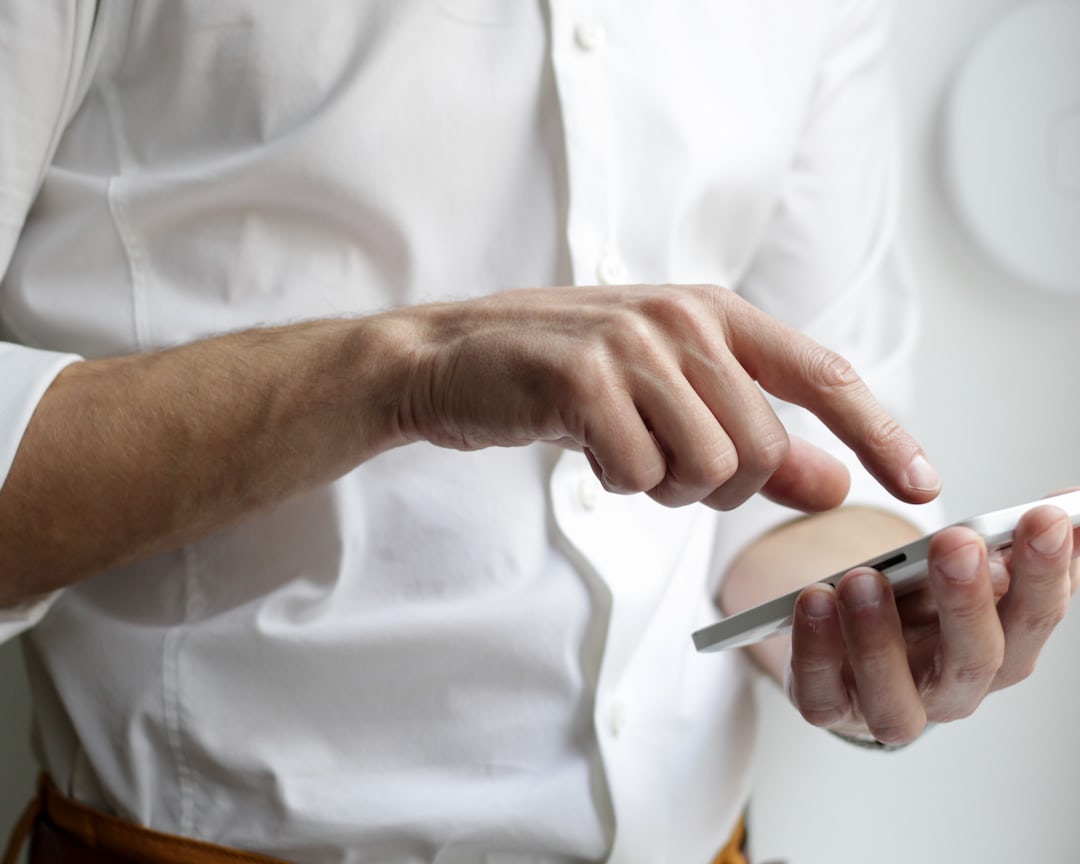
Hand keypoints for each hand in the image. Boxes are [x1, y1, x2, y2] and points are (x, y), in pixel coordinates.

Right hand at [399, 284, 939, 511]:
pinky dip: (617, 483)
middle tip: (661, 464)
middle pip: (761, 449)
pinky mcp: (582, 378)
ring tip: (620, 449)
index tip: (921, 485)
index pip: (823, 376)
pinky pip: (639, 474)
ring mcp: (632, 344)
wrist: (451, 359)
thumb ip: (755, 437)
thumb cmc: (563, 377)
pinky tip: (584, 446)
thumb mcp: (668, 398)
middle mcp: (683, 318)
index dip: (880, 433)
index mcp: (714, 312)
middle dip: (719, 485)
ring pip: (707, 468)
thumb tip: (834, 484)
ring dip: (663, 486)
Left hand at [786, 500, 1078, 743]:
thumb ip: (1003, 541)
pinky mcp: (830, 708)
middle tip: (958, 542)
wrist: (848, 639)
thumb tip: (1064, 503)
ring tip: (863, 578)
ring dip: (880, 637)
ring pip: (896, 696)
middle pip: (977, 659)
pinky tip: (813, 601)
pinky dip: (815, 651)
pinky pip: (822, 694)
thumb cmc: (914, 602)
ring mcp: (891, 706)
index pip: (1035, 615)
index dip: (1045, 572)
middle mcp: (955, 688)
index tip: (1043, 517)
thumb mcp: (957, 567)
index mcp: (1001, 647)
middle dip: (969, 599)